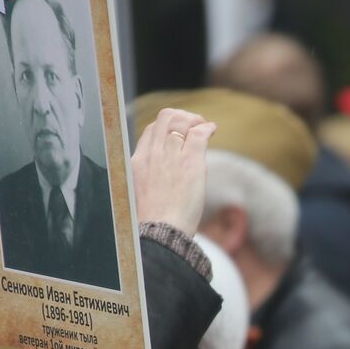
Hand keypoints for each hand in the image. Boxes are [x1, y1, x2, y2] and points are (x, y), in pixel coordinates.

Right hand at [130, 108, 216, 233]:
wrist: (160, 231)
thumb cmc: (153, 222)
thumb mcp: (139, 195)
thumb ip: (147, 178)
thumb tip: (158, 178)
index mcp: (137, 161)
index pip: (150, 130)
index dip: (165, 127)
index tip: (177, 133)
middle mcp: (153, 154)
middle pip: (165, 118)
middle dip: (181, 117)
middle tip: (193, 125)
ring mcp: (171, 156)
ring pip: (181, 121)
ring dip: (195, 120)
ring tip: (204, 127)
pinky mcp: (190, 162)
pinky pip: (199, 134)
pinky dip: (207, 128)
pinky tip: (212, 130)